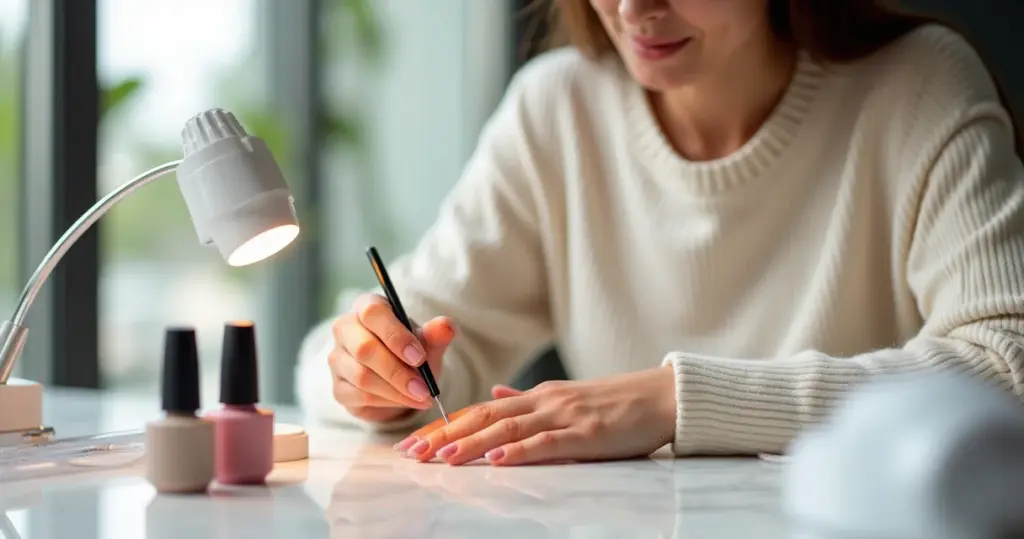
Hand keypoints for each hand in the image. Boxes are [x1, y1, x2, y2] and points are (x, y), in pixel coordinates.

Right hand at [329, 293, 455, 422]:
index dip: (395, 336)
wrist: (402, 381)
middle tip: (424, 389)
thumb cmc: (413, 352)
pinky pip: (360, 396)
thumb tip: (446, 326)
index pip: (373, 313)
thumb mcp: (428, 343)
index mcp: (367, 307)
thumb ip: (436, 334)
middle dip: (398, 372)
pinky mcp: (338, 387)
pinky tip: (406, 402)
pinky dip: (387, 402)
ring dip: (396, 391)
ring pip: (362, 376)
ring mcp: (337, 359)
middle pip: (364, 349)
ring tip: (421, 397)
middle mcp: (345, 329)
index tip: (419, 358)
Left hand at [394, 366, 677, 465]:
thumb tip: (493, 396)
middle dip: (444, 435)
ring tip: (442, 459)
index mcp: (539, 396)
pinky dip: (519, 451)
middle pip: (484, 417)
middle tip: (410, 453)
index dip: (444, 426)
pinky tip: (496, 460)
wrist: (664, 396)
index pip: (481, 411)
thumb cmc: (619, 403)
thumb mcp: (567, 396)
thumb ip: (527, 401)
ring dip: (471, 444)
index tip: (413, 442)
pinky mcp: (587, 435)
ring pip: (509, 429)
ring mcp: (565, 416)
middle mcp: (545, 402)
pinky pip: (547, 443)